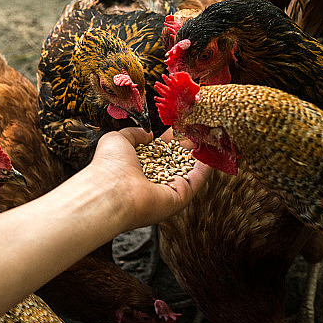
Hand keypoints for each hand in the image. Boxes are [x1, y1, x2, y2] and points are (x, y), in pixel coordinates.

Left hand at [89, 127, 210, 229]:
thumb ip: (134, 134)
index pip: (158, 152)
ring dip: (199, 153)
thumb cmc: (109, 166)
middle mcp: (153, 181)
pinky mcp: (180, 197)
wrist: (111, 191)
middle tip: (198, 129)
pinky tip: (212, 150)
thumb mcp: (118, 139)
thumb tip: (149, 134)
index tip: (181, 125)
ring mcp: (168, 189)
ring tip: (209, 135)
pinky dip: (206, 166)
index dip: (170, 139)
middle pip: (175, 161)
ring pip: (189, 170)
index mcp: (138, 168)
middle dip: (187, 145)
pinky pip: (197, 180)